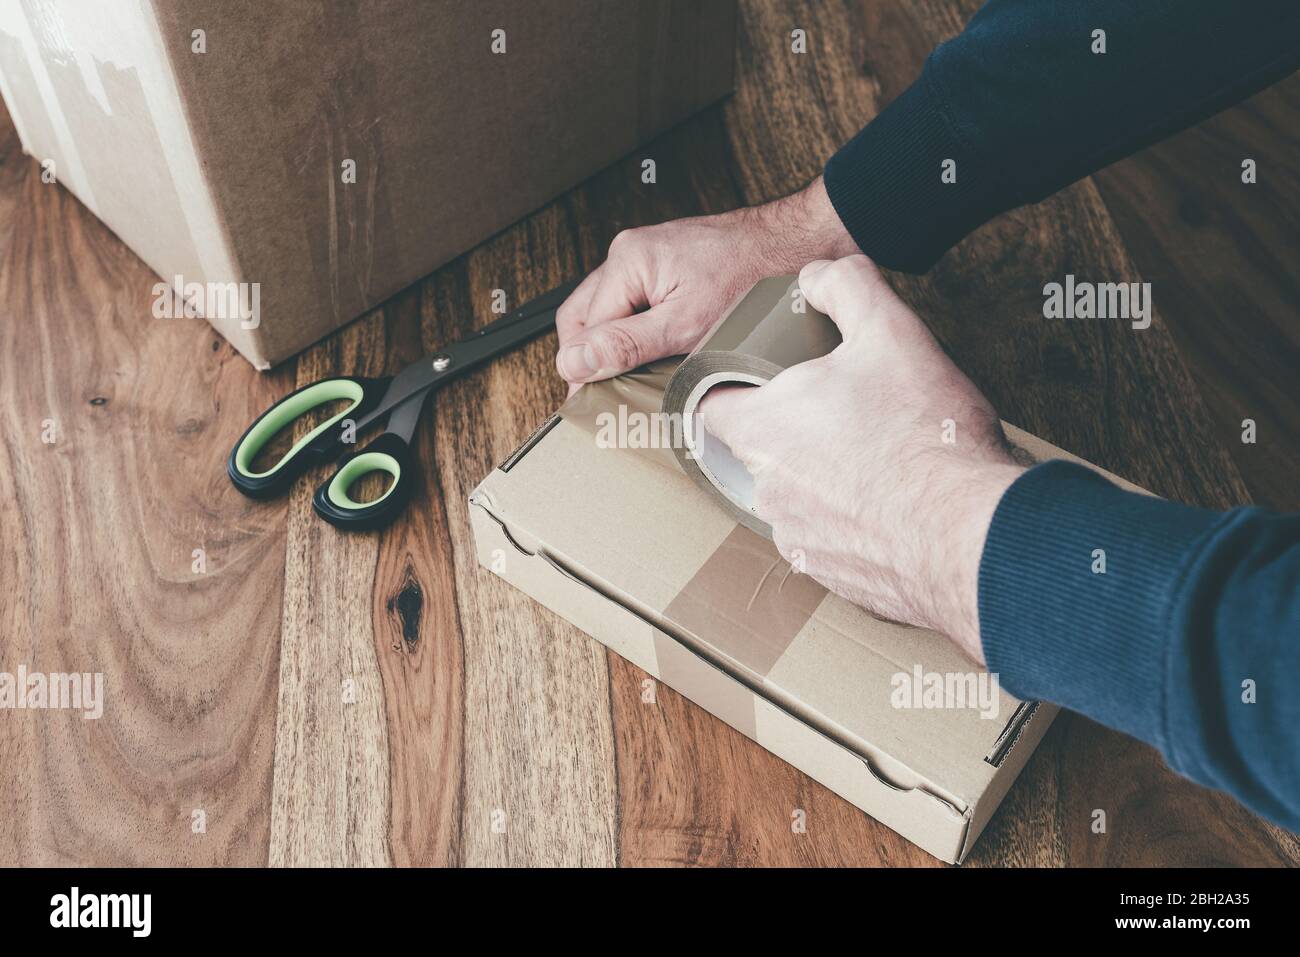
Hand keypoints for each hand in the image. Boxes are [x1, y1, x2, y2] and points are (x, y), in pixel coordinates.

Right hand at [555, 178, 856, 392]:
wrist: (795, 247)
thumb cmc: (752, 277)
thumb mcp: (685, 325)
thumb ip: (626, 345)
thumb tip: (573, 364)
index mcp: (626, 262)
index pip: (580, 331)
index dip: (586, 372)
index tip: (594, 404)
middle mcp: (629, 253)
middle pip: (584, 318)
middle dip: (592, 357)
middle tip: (609, 395)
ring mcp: (647, 257)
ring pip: (608, 311)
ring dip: (615, 344)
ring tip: (636, 375)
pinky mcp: (666, 264)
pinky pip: (634, 302)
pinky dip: (638, 329)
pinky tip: (657, 350)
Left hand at [697, 256, 1025, 662]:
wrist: (970, 534)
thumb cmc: (924, 434)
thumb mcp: (890, 331)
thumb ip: (846, 287)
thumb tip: (817, 276)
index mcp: (762, 430)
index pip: (711, 406)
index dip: (735, 386)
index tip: (766, 379)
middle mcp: (766, 491)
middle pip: (761, 449)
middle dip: (797, 429)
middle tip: (848, 411)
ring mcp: (797, 538)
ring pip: (797, 496)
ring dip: (827, 478)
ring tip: (882, 459)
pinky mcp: (833, 575)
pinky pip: (832, 540)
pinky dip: (856, 522)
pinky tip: (897, 505)